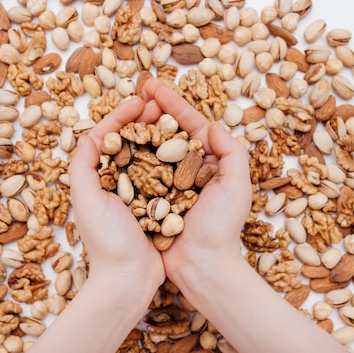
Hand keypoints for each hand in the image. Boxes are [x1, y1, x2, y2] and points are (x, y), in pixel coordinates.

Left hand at [68, 96, 164, 295]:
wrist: (130, 280)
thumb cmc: (107, 242)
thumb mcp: (87, 200)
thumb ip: (83, 167)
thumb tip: (86, 134)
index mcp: (97, 180)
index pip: (106, 137)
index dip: (122, 116)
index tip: (140, 101)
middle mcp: (116, 184)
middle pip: (130, 142)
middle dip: (144, 121)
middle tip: (161, 104)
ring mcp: (137, 194)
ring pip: (149, 155)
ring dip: (159, 135)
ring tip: (174, 119)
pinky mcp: (156, 205)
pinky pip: (165, 175)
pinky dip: (172, 159)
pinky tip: (185, 147)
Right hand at [140, 78, 252, 290]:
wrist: (201, 267)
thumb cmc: (220, 229)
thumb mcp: (236, 187)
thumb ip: (231, 153)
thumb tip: (211, 124)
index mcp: (209, 162)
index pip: (189, 123)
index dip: (171, 102)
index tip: (152, 85)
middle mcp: (187, 168)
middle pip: (168, 130)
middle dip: (153, 109)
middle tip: (137, 91)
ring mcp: (167, 182)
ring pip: (151, 147)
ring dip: (140, 127)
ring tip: (126, 111)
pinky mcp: (151, 198)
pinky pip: (137, 172)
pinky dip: (129, 155)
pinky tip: (117, 143)